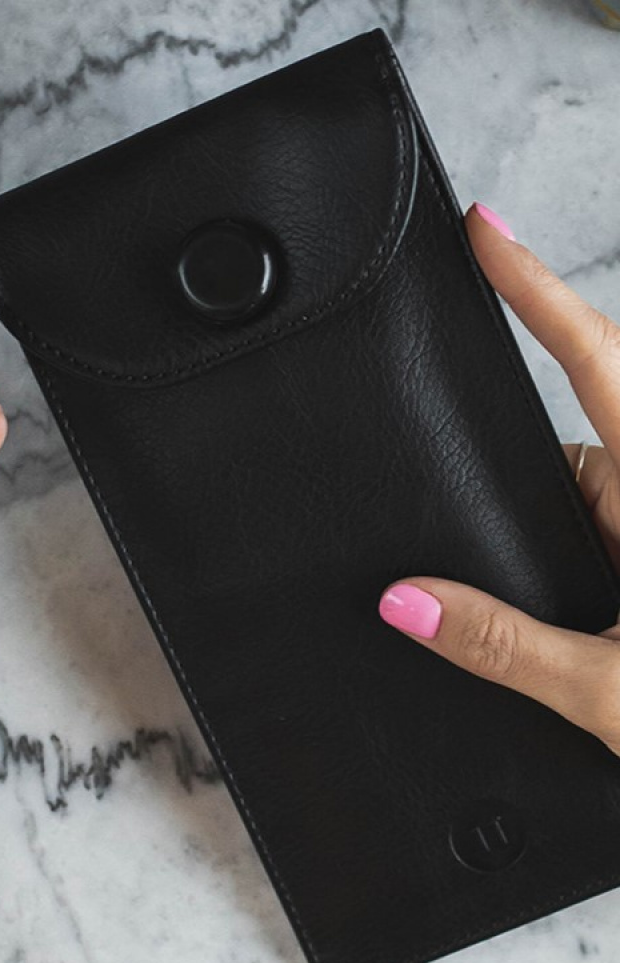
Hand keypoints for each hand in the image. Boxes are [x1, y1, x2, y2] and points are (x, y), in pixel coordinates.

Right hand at [378, 203, 619, 755]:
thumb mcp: (618, 692)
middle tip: (537, 600)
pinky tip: (558, 640)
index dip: (536, 289)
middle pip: (560, 459)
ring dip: (541, 568)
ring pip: (569, 512)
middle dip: (510, 512)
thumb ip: (508, 646)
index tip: (486, 228)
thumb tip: (406, 601)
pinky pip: (585, 547)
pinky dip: (553, 587)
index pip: (595, 362)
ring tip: (570, 645)